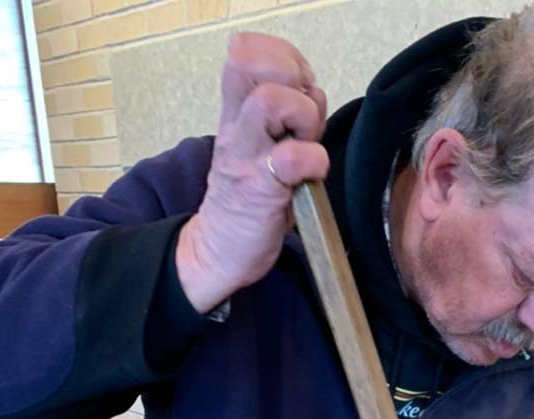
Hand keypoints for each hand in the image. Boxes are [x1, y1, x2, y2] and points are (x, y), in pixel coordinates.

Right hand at [176, 33, 328, 312]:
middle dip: (293, 79)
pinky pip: (293, 158)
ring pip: (273, 100)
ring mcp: (247, 156)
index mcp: (235, 113)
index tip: (298, 87)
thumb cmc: (248, 200)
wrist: (219, 252)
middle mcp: (237, 127)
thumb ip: (288, 116)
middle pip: (253, 63)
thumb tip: (313, 95)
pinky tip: (309, 177)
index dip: (282, 57)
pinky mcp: (260, 190)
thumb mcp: (262, 146)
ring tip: (304, 144)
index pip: (246, 51)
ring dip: (304, 117)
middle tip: (302, 116)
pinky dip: (313, 162)